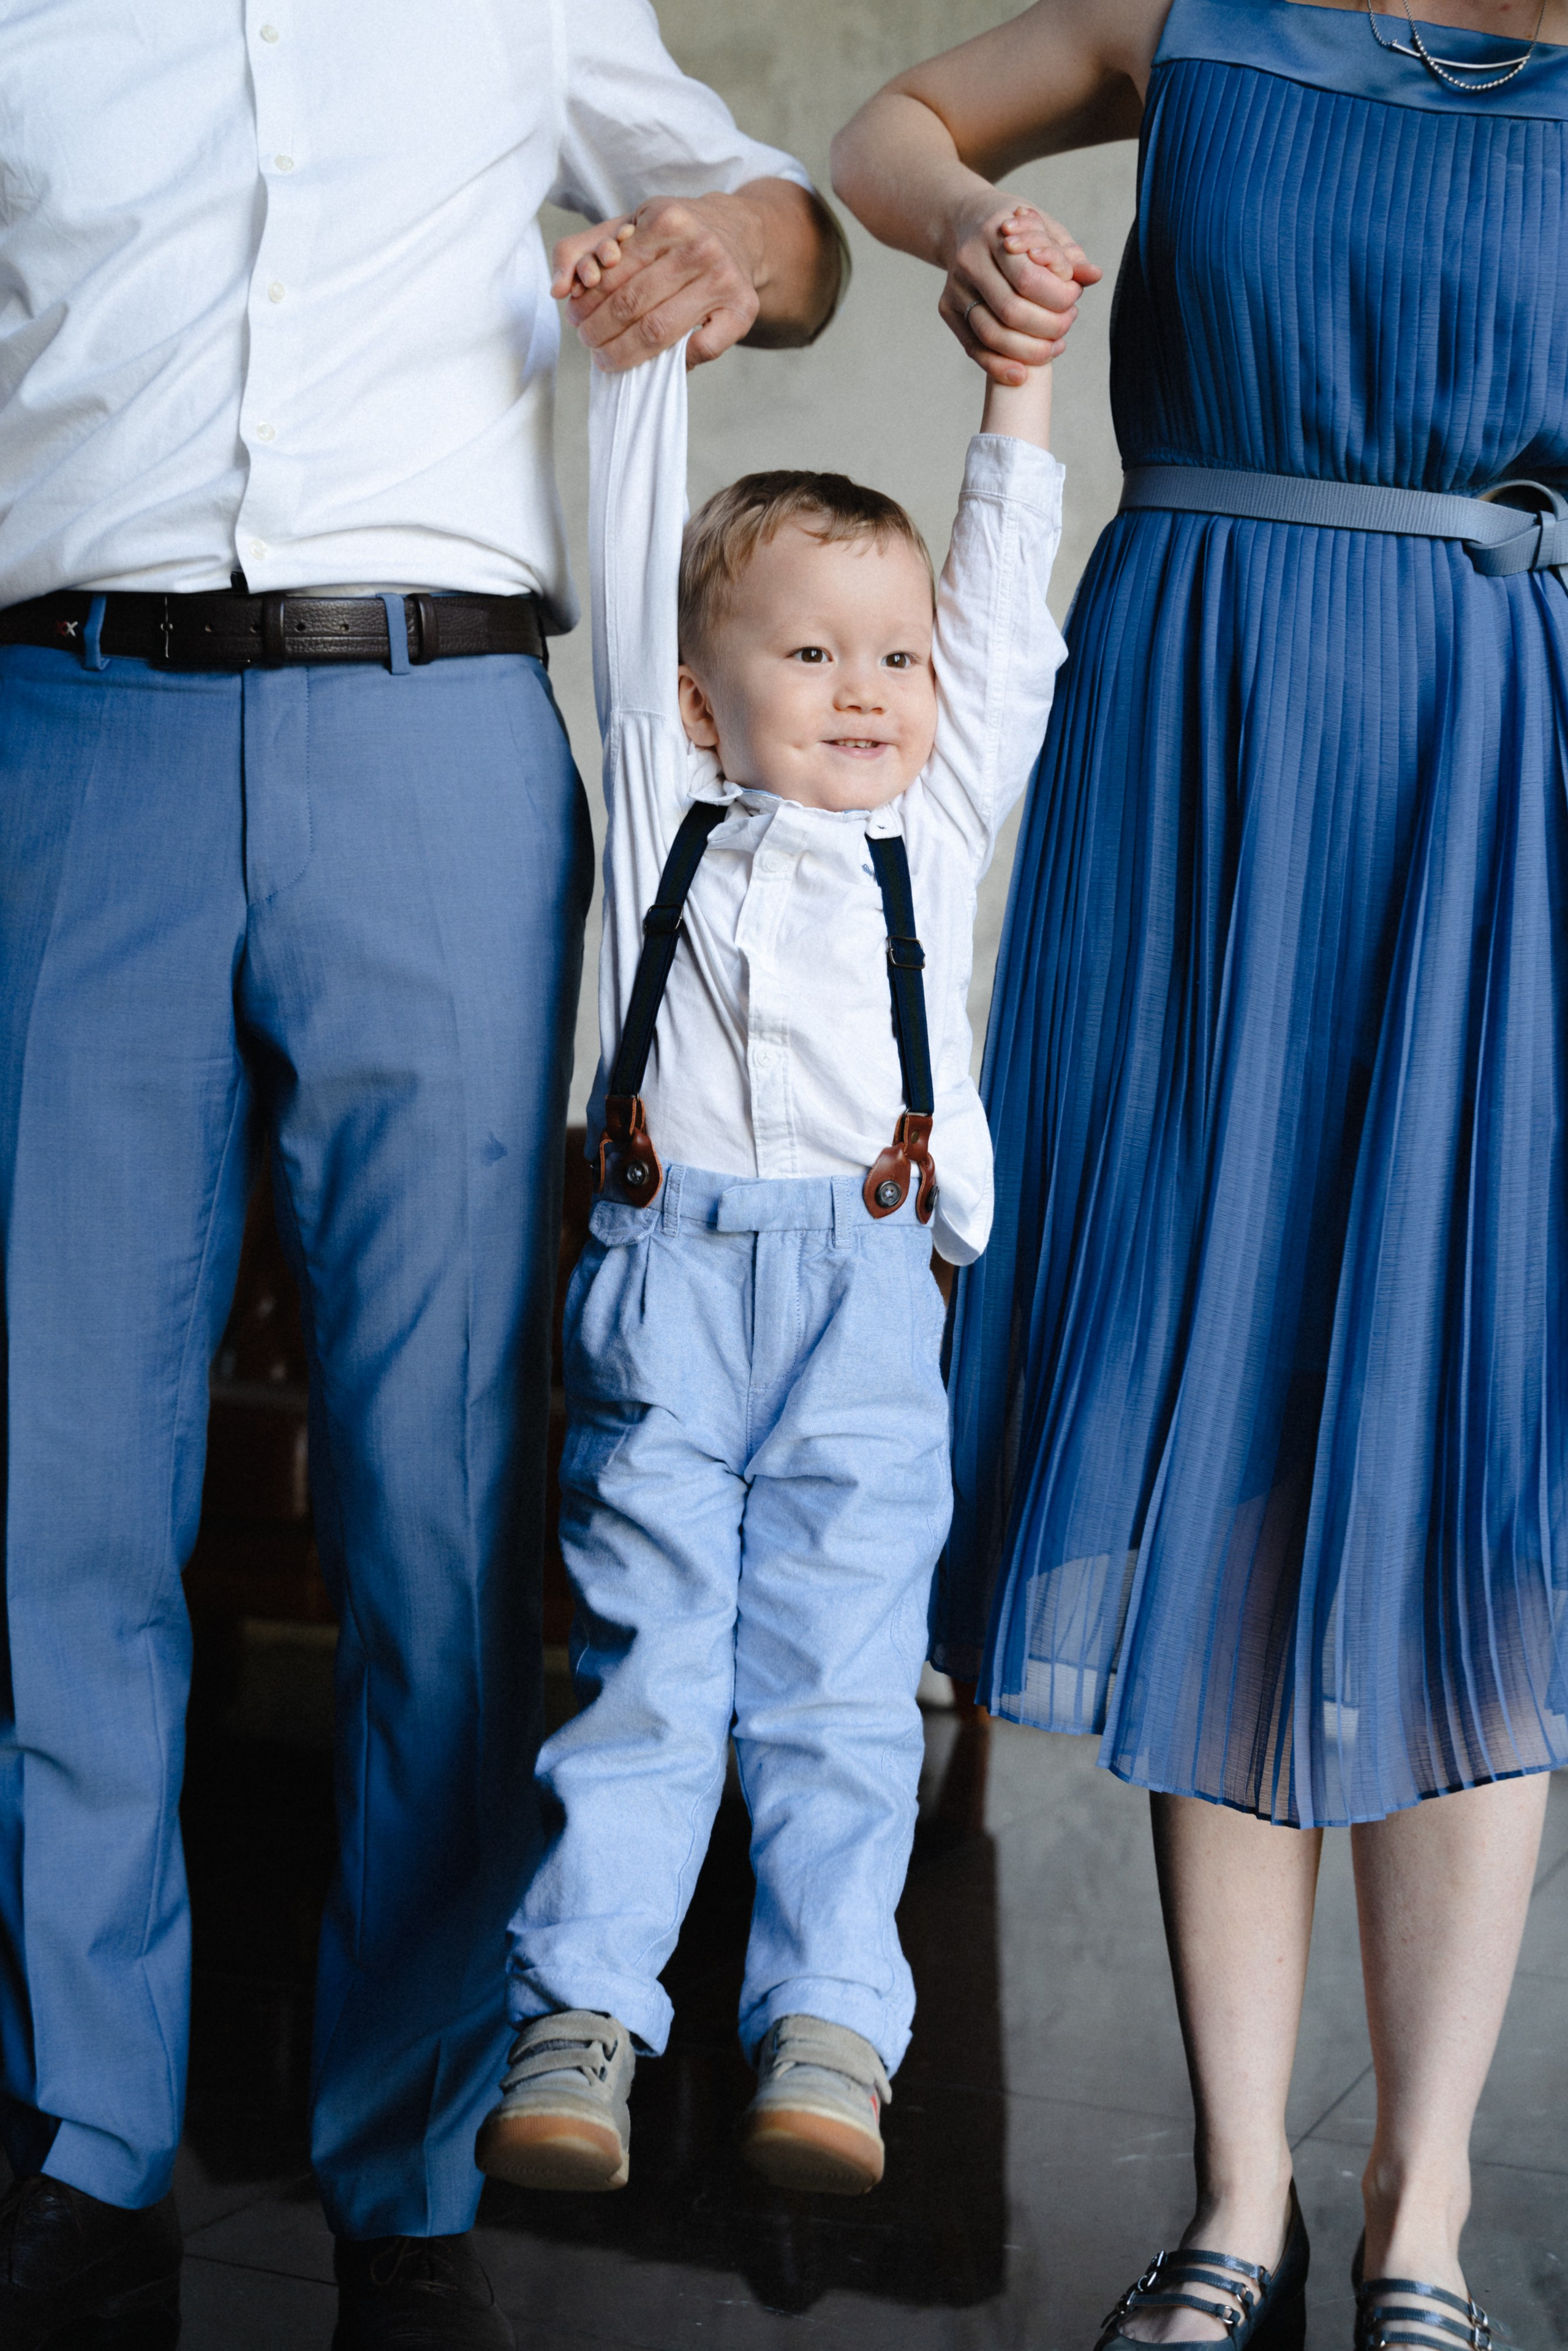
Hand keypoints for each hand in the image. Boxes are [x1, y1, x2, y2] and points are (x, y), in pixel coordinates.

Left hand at [551, 194, 766, 371]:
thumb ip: (584, 249)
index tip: (574, 315)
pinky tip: (655, 361)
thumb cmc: (673, 237)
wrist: (737, 234)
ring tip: (605, 357)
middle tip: (588, 341)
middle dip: (599, 330)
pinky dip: (675, 363)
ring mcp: (724, 280)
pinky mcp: (743, 310)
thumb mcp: (629, 226)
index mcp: (667, 219)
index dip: (586, 302)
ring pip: (660, 332)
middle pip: (632, 306)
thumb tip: (558, 287)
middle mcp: (699, 247)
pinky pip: (702, 349)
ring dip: (623, 353)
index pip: (612, 274)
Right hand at [940, 198, 1100, 383]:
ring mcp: (955, 287)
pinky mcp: (947, 308)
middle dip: (1047, 328)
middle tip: (1067, 325)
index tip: (1074, 299)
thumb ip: (1069, 256)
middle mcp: (969, 261)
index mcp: (995, 234)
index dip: (1057, 298)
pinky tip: (1022, 374)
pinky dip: (998, 366)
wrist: (968, 222)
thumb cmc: (1016, 229)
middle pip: (1011, 312)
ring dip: (1027, 351)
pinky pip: (973, 348)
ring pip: (991, 335)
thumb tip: (1093, 276)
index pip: (1029, 280)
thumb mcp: (1045, 229)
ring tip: (1053, 347)